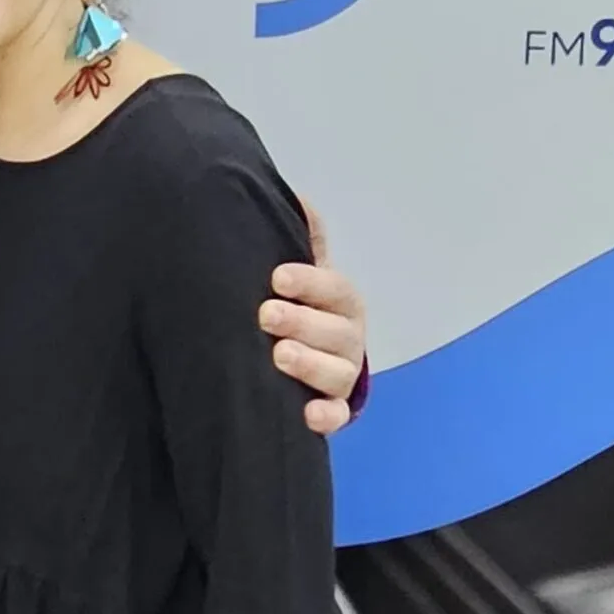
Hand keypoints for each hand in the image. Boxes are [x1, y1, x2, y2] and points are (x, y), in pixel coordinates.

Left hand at [265, 196, 365, 435]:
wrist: (308, 362)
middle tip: (266, 315)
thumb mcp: (301, 275)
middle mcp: (348, 337)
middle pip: (336, 330)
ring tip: (278, 356)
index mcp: (340, 302)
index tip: (277, 277)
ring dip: (309, 364)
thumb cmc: (301, 309)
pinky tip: (306, 413)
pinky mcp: (332, 409)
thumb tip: (298, 197)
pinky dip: (325, 416)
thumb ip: (303, 240)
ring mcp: (342, 376)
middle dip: (302, 321)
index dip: (310, 281)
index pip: (334, 288)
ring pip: (337, 372)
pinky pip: (336, 416)